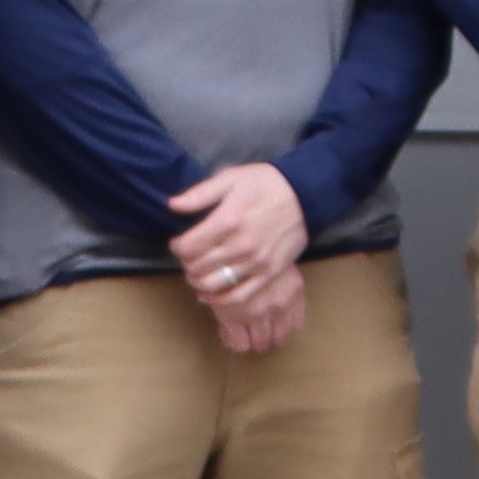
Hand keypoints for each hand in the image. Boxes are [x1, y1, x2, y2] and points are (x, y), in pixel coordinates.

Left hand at [169, 165, 308, 353]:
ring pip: (213, 284)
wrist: (306, 195)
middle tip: (190, 256)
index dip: (176, 246)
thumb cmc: (266, 184)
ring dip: (198, 281)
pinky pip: (239, 296)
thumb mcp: (231, 178)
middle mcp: (240, 245)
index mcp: (228, 220)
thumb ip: (200, 194)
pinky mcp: (269, 273)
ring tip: (198, 272)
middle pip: (197, 267)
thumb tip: (172, 205)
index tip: (179, 242)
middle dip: (186, 263)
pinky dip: (220, 300)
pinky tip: (210, 294)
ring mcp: (256, 262)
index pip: (187, 247)